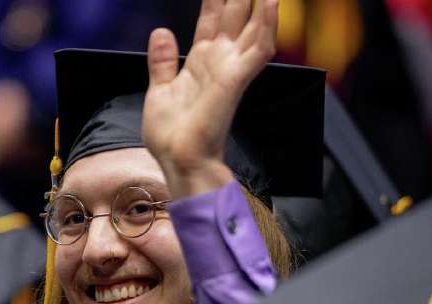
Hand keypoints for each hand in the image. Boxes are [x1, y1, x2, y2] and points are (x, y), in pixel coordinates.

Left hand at [142, 0, 278, 197]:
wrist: (178, 160)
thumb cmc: (170, 135)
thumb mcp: (159, 90)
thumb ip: (162, 61)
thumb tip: (161, 31)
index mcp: (201, 62)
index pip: (212, 19)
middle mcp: (219, 62)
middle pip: (235, 16)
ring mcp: (229, 69)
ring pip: (253, 26)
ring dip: (260, 4)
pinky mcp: (235, 80)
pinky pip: (257, 49)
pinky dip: (266, 25)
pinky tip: (271, 3)